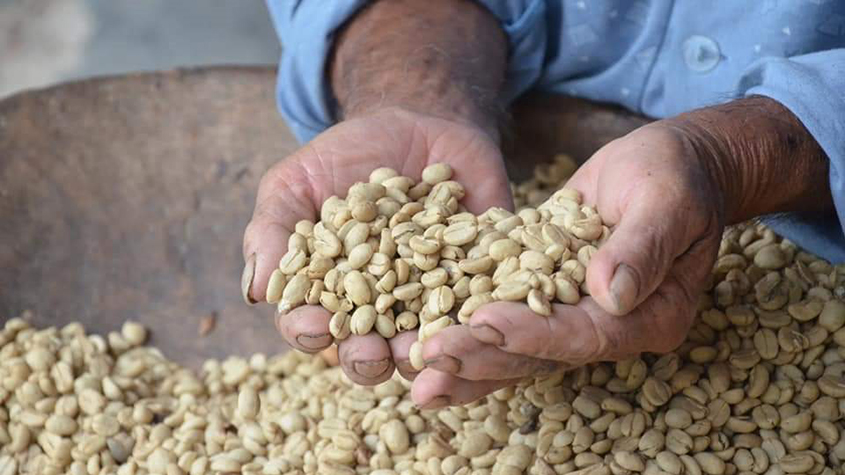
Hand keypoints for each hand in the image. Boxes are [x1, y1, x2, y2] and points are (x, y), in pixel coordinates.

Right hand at [242, 107, 511, 385]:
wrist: (418, 120)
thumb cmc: (345, 156)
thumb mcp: (295, 183)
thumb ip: (272, 232)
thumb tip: (255, 292)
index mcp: (331, 294)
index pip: (313, 328)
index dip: (310, 333)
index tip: (315, 326)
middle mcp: (381, 309)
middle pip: (370, 354)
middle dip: (368, 361)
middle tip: (372, 355)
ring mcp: (432, 298)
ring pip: (426, 344)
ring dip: (422, 353)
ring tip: (421, 349)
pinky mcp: (480, 280)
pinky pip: (480, 308)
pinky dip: (477, 318)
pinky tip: (475, 319)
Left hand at [411, 121, 726, 407]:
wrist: (664, 166)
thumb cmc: (673, 174)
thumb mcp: (665, 199)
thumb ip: (643, 246)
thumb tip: (612, 293)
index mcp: (650, 316)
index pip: (585, 334)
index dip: (533, 331)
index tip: (482, 322)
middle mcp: (609, 328)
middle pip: (540, 353)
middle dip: (480, 355)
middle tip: (424, 363)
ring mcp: (575, 317)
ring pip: (513, 347)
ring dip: (463, 359)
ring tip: (411, 371)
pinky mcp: (543, 295)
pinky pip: (501, 316)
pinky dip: (463, 328)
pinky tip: (418, 341)